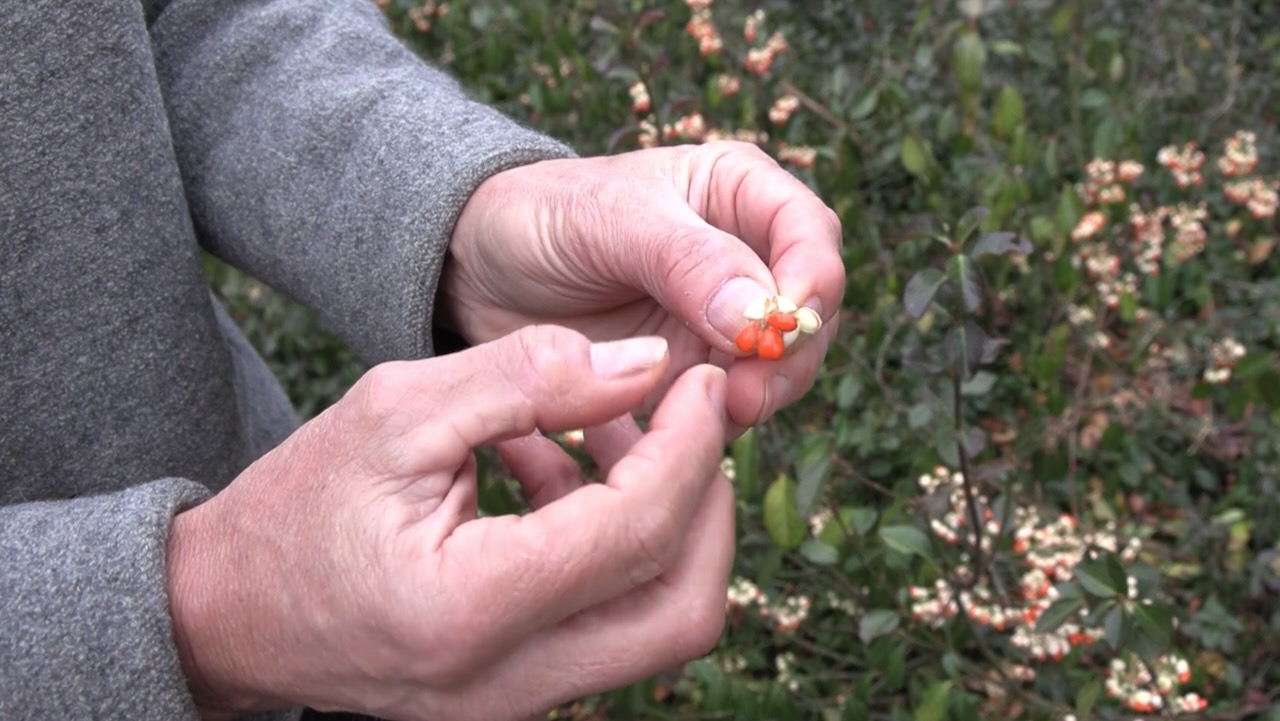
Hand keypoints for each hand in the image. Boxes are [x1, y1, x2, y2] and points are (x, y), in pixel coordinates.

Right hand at [165, 327, 733, 720]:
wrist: (225, 615)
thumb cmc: (294, 508)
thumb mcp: (398, 412)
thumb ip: (525, 379)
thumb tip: (644, 367)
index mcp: (466, 609)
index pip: (635, 533)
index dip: (690, 448)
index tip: (703, 381)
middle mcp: (503, 683)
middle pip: (681, 607)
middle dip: (707, 502)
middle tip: (693, 419)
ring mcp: (513, 704)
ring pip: (656, 624)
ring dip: (664, 523)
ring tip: (610, 431)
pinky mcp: (516, 696)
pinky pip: (606, 626)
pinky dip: (613, 548)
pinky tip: (559, 474)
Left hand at [442, 141, 843, 430]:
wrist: (478, 270)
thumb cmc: (542, 216)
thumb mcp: (608, 221)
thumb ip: (687, 261)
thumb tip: (761, 315)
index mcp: (739, 193)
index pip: (811, 236)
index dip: (811, 284)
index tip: (781, 327)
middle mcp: (745, 256)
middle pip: (811, 313)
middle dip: (790, 355)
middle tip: (746, 392)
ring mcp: (724, 320)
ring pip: (781, 367)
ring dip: (761, 395)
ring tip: (714, 412)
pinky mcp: (694, 372)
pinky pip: (730, 406)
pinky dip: (716, 423)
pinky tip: (679, 429)